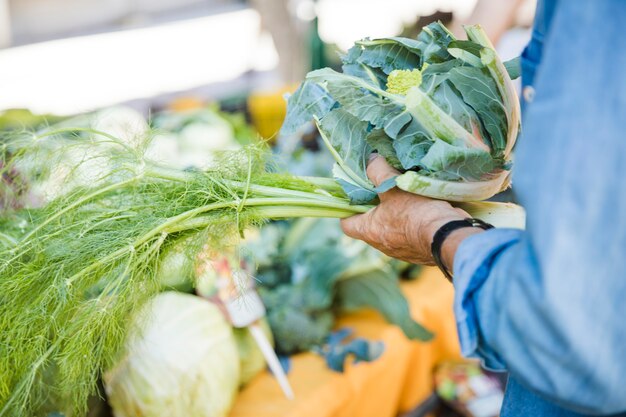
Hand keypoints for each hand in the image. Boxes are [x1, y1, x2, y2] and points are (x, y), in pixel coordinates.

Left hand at [340, 155, 470, 264]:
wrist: (447, 236)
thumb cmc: (415, 212)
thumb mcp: (393, 185)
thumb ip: (378, 171)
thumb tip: (371, 159)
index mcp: (369, 231)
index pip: (346, 224)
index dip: (347, 210)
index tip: (355, 196)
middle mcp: (382, 245)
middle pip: (370, 225)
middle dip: (375, 208)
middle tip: (382, 189)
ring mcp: (401, 251)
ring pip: (391, 230)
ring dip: (396, 215)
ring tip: (404, 196)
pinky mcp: (418, 252)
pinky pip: (410, 236)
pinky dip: (412, 223)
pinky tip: (422, 209)